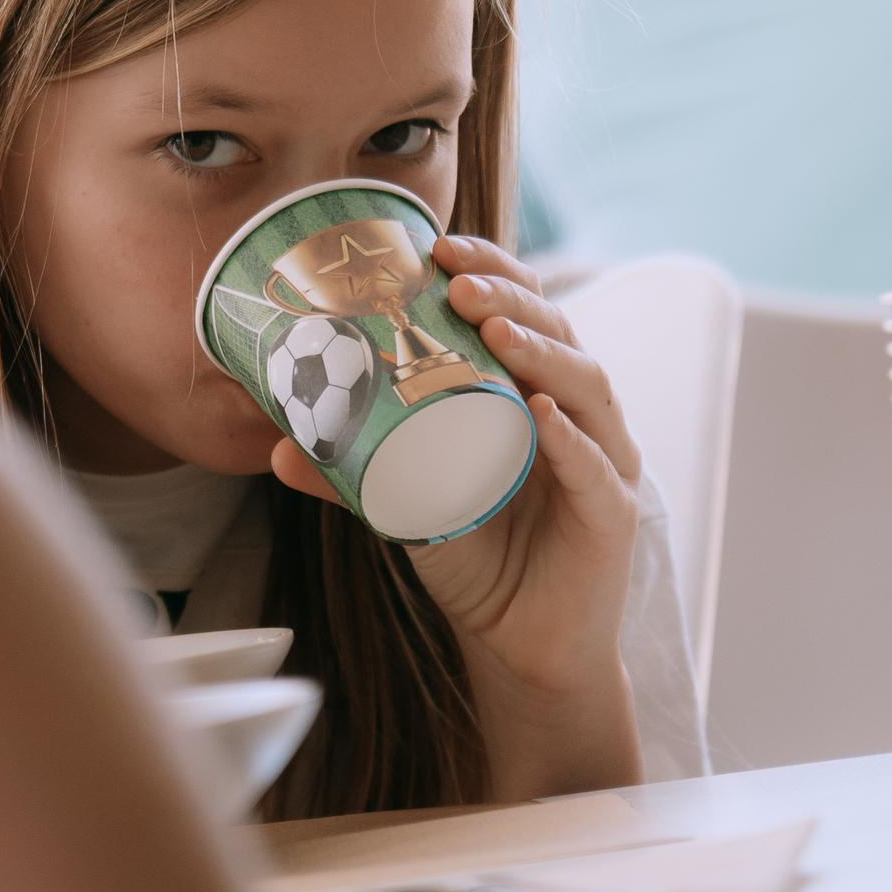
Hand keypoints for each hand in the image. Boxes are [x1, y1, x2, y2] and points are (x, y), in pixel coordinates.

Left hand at [270, 234, 643, 702]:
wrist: (517, 644)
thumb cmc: (473, 555)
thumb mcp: (404, 504)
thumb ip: (348, 474)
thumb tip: (279, 444)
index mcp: (533, 393)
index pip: (524, 311)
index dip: (492, 270)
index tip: (440, 246)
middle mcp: (576, 415)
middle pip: (559, 334)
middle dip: (511, 298)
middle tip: (459, 284)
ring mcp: (603, 461)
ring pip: (586, 388)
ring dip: (542, 351)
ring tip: (494, 330)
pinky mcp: (613, 515)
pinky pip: (597, 469)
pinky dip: (570, 439)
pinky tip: (539, 415)